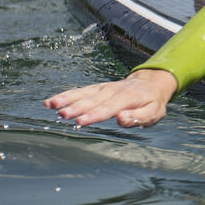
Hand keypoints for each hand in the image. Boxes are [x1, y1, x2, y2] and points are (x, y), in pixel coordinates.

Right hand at [44, 69, 177, 127]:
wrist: (150, 83)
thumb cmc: (152, 102)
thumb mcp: (154, 113)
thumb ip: (139, 117)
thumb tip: (121, 119)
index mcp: (128, 97)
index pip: (109, 107)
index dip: (95, 114)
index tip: (81, 121)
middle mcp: (112, 90)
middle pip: (93, 100)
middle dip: (77, 107)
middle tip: (63, 114)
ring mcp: (102, 88)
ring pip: (83, 94)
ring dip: (67, 99)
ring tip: (51, 105)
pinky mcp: (95, 89)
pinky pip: (79, 92)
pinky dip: (65, 95)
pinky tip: (50, 102)